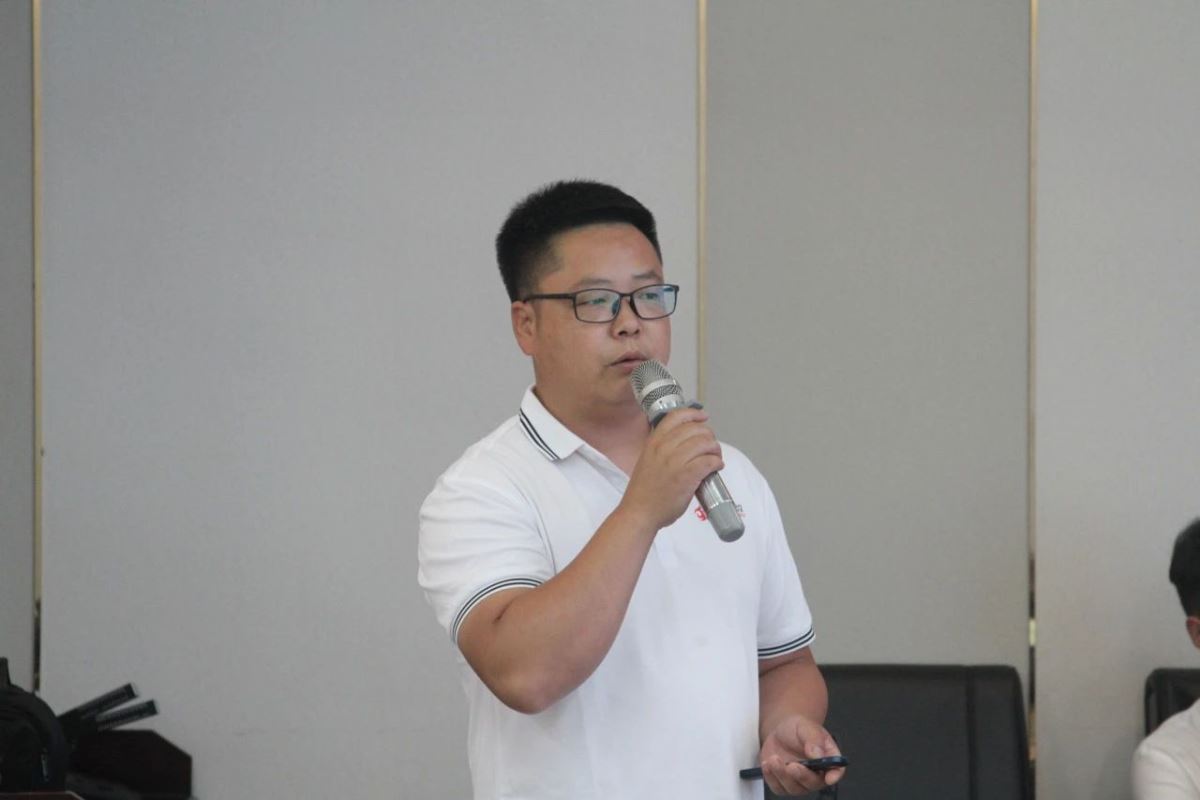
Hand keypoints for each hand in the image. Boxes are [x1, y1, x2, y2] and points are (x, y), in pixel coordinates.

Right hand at [620, 408, 722, 530]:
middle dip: (708, 436)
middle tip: (711, 446)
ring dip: (715, 449)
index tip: (702, 417)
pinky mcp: (686, 476)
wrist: (639, 512)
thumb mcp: (647, 460)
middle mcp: (664, 447)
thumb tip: (685, 444)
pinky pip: (709, 461)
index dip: (693, 414)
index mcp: (653, 442)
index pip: (676, 416)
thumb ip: (662, 449)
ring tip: (715, 457)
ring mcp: (675, 461)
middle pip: (695, 429)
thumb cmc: (643, 491)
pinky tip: (716, 467)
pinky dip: (717, 462)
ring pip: (705, 443)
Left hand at [758, 714, 844, 796]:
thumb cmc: (797, 730)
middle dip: (802, 776)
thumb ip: (813, 739)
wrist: (780, 732)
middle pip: (813, 783)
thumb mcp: (805, 727)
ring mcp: (799, 781)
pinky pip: (778, 787)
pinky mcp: (783, 783)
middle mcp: (816, 774)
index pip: (836, 771)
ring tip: (774, 759)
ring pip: (794, 788)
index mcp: (827, 759)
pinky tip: (767, 764)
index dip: (834, 776)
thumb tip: (818, 754)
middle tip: (792, 765)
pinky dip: (771, 777)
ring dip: (783, 775)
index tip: (829, 777)